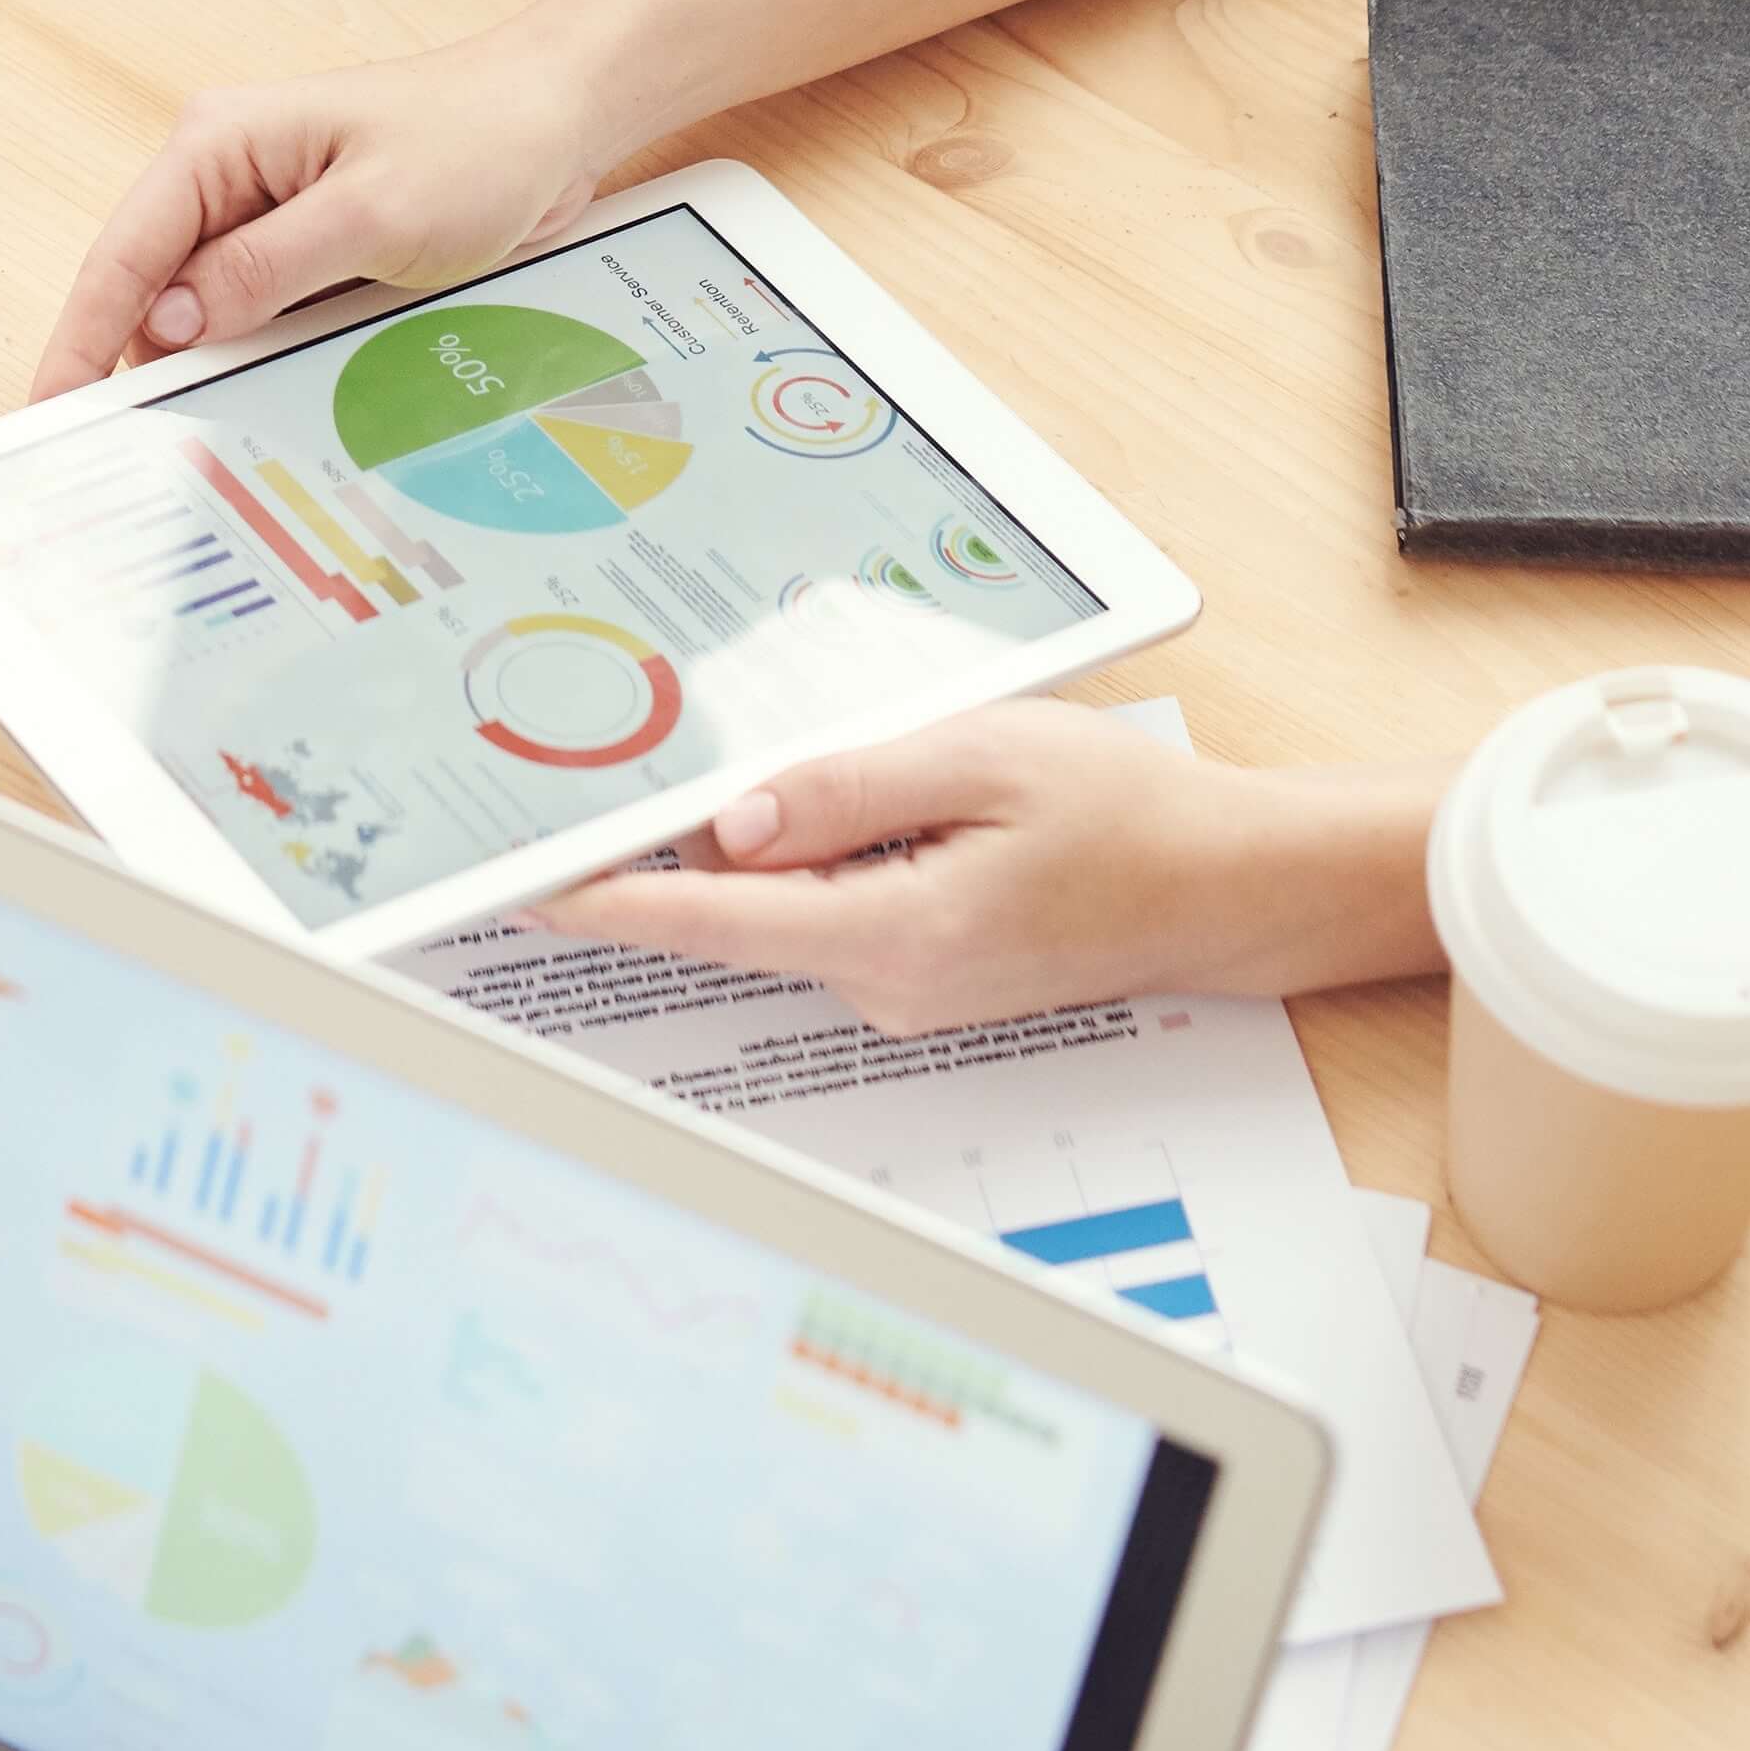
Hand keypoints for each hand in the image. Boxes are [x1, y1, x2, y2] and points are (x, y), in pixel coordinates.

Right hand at [34, 35, 601, 396]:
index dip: (82, 336)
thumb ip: (265, 269)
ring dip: (200, 368)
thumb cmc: (477, 138)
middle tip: (120, 448)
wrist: (556, 121)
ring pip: (199, 311)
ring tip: (190, 437)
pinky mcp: (299, 249)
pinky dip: (248, 358)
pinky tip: (253, 401)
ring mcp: (261, 215)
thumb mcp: (371, 214)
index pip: (124, 252)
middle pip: (148, 289)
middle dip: (132, 364)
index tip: (53, 405)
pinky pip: (251, 315)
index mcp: (219, 143)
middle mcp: (226, 175)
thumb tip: (174, 322)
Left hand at [523, 703, 1443, 1034]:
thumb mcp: (986, 762)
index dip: (608, 900)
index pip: (711, 922)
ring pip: (783, 909)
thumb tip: (730, 822)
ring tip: (762, 769)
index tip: (521, 884)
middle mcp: (885, 983)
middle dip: (671, 851)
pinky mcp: (915, 971)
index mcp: (896, 936)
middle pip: (735, 915)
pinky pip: (830, 912)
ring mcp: (899, 988)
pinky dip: (813, 862)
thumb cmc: (1130, 815)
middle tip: (600, 778)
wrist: (1229, 886)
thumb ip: (848, 790)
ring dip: (761, 846)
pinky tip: (849, 809)